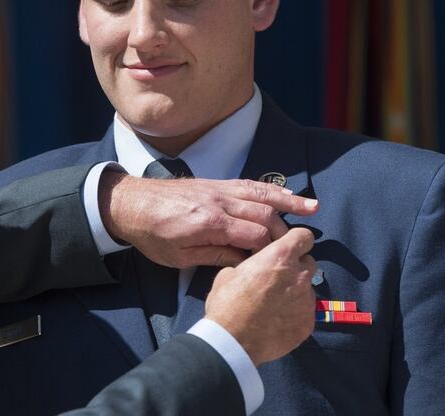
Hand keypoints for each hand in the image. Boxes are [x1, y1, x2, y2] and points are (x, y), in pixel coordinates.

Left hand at [99, 172, 318, 267]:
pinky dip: (270, 190)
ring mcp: (218, 189)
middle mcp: (218, 202)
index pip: (255, 236)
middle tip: (299, 245)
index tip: (281, 261)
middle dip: (285, 231)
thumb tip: (245, 260)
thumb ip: (215, 257)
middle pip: (264, 214)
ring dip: (289, 201)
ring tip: (313, 209)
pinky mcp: (216, 183)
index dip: (271, 250)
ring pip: (261, 194)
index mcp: (209, 224)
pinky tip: (286, 195)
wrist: (131, 204)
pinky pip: (249, 185)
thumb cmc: (152, 235)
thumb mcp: (179, 258)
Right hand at [204, 227, 316, 364]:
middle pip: (309, 262)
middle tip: (278, 276)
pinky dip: (295, 313)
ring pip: (307, 288)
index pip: (304, 236)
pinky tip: (277, 320)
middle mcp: (299, 275)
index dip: (296, 240)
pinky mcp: (308, 323)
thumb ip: (249, 266)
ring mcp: (307, 300)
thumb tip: (252, 269)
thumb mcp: (229, 274)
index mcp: (280, 256)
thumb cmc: (227, 304)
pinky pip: (305, 311)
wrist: (233, 341)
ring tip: (275, 303)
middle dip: (296, 266)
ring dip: (295, 291)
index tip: (289, 246)